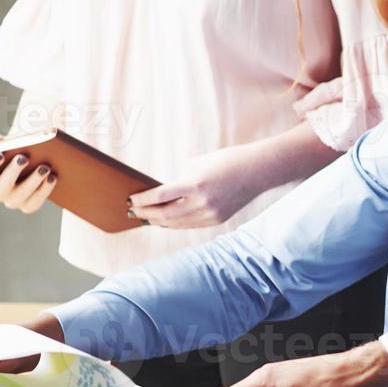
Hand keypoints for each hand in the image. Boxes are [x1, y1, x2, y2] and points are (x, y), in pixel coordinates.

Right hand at [0, 134, 57, 213]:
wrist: (34, 164)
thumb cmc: (17, 151)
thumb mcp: (11, 145)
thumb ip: (3, 142)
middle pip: (2, 188)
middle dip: (12, 172)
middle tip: (23, 158)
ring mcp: (13, 202)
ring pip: (20, 196)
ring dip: (33, 181)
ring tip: (44, 167)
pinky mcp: (28, 206)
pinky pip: (35, 201)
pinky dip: (45, 190)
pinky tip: (53, 177)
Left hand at [129, 145, 262, 228]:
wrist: (257, 171)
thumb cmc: (225, 161)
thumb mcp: (197, 165)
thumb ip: (179, 182)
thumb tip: (161, 197)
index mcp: (195, 184)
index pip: (160, 196)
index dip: (142, 200)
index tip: (130, 200)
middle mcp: (202, 203)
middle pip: (165, 214)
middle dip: (146, 213)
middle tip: (133, 212)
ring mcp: (210, 215)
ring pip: (177, 223)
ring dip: (158, 221)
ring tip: (145, 218)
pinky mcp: (217, 220)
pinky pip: (190, 225)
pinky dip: (175, 223)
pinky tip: (165, 220)